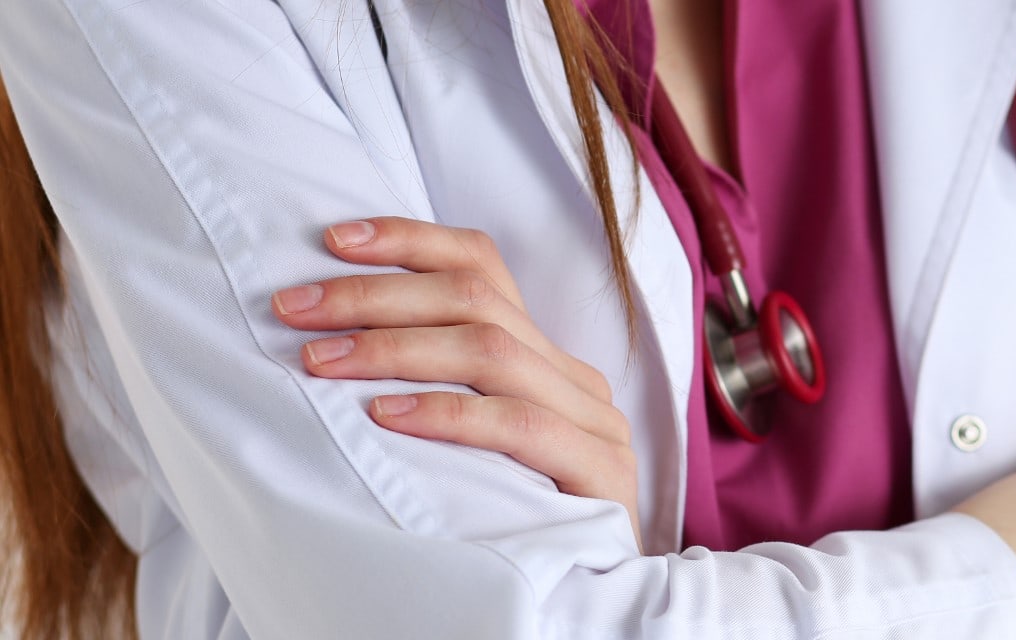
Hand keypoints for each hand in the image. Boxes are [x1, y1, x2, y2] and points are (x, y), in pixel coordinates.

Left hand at [271, 217, 641, 547]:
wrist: (594, 596)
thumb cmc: (513, 521)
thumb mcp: (470, 443)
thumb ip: (437, 392)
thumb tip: (328, 342)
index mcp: (545, 358)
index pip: (482, 266)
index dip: (409, 241)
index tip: (330, 240)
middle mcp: (574, 378)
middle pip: (476, 299)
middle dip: (375, 296)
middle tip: (294, 310)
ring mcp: (595, 423)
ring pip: (493, 351)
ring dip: (395, 347)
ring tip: (322, 361)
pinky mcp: (601, 473)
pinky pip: (520, 427)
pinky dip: (449, 414)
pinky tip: (388, 415)